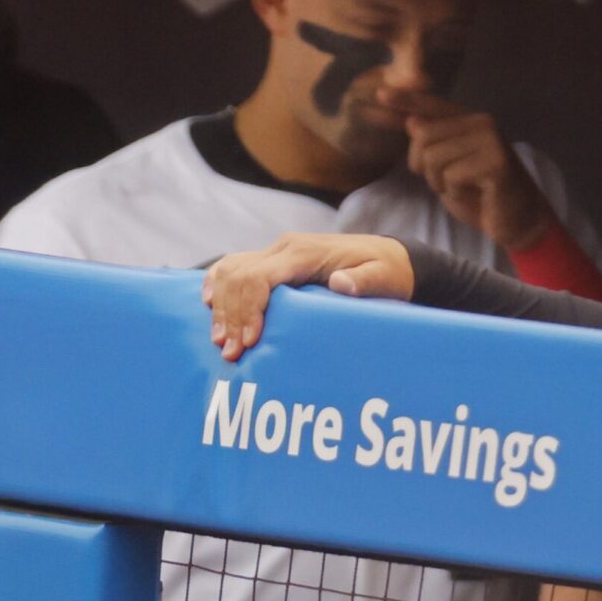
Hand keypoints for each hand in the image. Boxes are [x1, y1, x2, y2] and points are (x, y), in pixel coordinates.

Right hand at [203, 233, 413, 360]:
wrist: (391, 256)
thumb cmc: (388, 271)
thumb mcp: (384, 277)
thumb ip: (364, 281)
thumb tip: (341, 283)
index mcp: (305, 253)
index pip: (260, 275)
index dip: (249, 308)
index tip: (250, 342)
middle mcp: (286, 248)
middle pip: (238, 275)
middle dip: (230, 315)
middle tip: (232, 353)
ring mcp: (278, 251)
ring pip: (230, 269)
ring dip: (221, 304)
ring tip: (221, 341)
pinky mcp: (275, 260)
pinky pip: (235, 266)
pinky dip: (218, 285)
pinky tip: (210, 306)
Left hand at [382, 87, 556, 250]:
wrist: (519, 221)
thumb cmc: (482, 196)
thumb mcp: (448, 169)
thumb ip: (433, 146)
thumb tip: (411, 121)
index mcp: (471, 120)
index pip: (432, 106)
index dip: (406, 100)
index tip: (380, 93)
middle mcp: (482, 123)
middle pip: (423, 135)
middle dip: (423, 166)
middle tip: (443, 182)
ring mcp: (491, 140)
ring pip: (434, 157)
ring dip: (439, 181)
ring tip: (461, 188)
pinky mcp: (496, 163)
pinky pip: (452, 175)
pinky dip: (455, 191)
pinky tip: (474, 194)